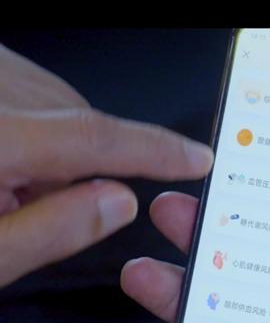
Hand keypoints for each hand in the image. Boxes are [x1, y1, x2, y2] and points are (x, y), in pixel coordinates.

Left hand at [0, 44, 212, 287]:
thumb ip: (52, 232)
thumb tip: (119, 204)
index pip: (96, 136)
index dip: (156, 150)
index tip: (198, 160)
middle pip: (76, 119)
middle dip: (77, 166)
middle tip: (30, 206)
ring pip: (54, 103)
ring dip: (49, 145)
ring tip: (0, 186)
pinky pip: (30, 90)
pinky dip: (30, 124)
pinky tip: (0, 157)